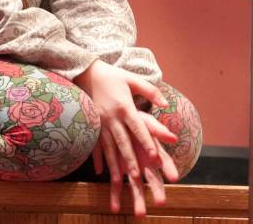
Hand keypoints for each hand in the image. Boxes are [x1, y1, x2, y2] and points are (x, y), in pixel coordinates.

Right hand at [74, 61, 178, 214]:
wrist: (86, 72)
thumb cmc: (113, 76)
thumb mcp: (133, 79)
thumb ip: (151, 91)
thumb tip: (166, 103)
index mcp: (124, 106)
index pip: (137, 127)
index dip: (146, 142)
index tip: (153, 156)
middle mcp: (112, 118)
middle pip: (123, 142)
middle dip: (130, 160)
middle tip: (136, 177)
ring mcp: (100, 123)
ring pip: (109, 148)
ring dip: (114, 165)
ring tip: (119, 180)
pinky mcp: (92, 125)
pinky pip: (95, 145)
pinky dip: (97, 158)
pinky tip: (99, 171)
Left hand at [92, 112, 179, 215]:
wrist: (114, 121)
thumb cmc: (133, 121)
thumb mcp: (145, 122)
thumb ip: (157, 130)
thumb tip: (173, 138)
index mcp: (154, 151)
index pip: (165, 161)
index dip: (169, 169)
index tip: (174, 178)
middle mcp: (145, 163)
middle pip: (153, 179)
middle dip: (157, 191)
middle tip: (161, 203)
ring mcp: (132, 169)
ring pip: (136, 187)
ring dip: (138, 200)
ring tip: (140, 214)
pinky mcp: (117, 171)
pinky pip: (116, 185)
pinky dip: (115, 196)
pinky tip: (115, 208)